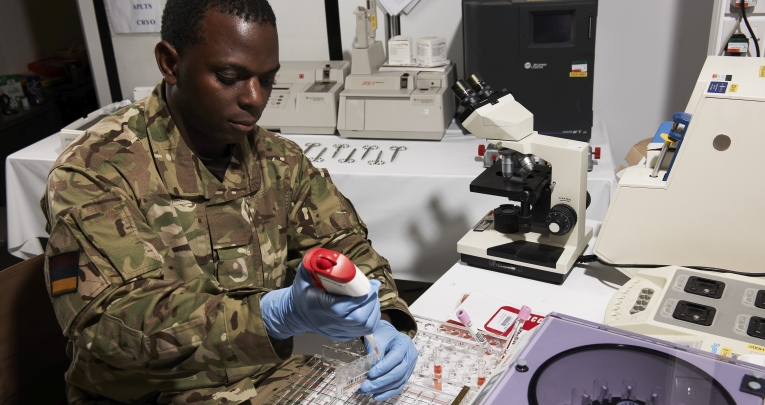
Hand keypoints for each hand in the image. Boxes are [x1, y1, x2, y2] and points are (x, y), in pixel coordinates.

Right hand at [260, 263, 380, 340]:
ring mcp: (335, 331)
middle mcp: (328, 322)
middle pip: (359, 318)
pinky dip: (370, 318)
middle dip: (371, 302)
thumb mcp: (304, 274)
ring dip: (373, 311)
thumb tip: (328, 256)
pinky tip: (368, 307)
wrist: (294, 313)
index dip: (361, 297)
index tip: (370, 285)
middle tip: (373, 289)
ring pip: (364, 326)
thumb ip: (315, 262)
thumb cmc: (301, 292)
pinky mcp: (341, 335)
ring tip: (372, 297)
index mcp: (319, 306)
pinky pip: (362, 331)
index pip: (344, 307)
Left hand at [359, 320, 417, 400]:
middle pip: (398, 373)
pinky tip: (376, 396)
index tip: (370, 374)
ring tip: (366, 391)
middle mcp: (411, 355)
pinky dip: (387, 392)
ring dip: (381, 389)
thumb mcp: (376, 340)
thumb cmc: (381, 335)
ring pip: (398, 382)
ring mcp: (410, 366)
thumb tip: (369, 374)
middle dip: (380, 382)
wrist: (388, 336)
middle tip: (365, 387)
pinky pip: (398, 386)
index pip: (396, 358)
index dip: (383, 368)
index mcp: (404, 343)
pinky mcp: (406, 375)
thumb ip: (374, 355)